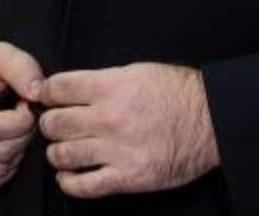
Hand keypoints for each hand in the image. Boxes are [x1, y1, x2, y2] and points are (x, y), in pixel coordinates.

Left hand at [35, 62, 219, 198]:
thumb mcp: (137, 72)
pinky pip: (84, 186)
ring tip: (62, 149)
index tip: (46, 97)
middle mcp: (109, 118)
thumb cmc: (178, 93)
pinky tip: (69, 175)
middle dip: (50, 123)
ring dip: (57, 153)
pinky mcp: (128, 178)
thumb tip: (71, 88)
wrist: (212, 121)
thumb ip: (103, 81)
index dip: (46, 92)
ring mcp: (117, 150)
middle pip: (55, 123)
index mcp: (111, 87)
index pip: (58, 88)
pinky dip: (69, 182)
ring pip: (63, 155)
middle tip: (55, 124)